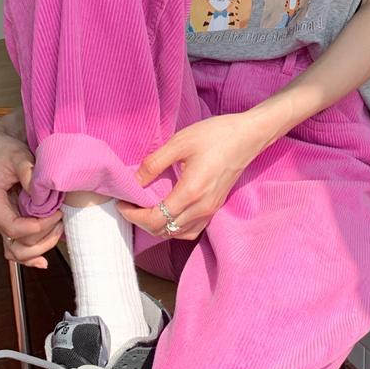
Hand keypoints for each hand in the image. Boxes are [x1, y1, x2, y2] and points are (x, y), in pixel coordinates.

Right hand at [0, 124, 63, 272]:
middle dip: (42, 237)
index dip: (36, 228)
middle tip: (60, 219)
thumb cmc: (5, 150)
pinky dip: (29, 256)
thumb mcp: (18, 155)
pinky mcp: (6, 223)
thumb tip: (41, 193)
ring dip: (39, 248)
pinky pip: (15, 247)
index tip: (55, 216)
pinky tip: (43, 261)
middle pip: (16, 244)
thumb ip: (29, 173)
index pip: (13, 227)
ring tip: (58, 231)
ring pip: (16, 251)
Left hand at [118, 110, 261, 245]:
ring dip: (158, 227)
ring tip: (146, 210)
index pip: (155, 219)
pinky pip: (191, 230)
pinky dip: (175, 228)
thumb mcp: (180, 142)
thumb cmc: (215, 135)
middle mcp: (201, 208)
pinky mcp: (215, 208)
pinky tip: (169, 213)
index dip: (134, 216)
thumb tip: (135, 180)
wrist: (247, 136)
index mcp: (190, 192)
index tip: (122, 204)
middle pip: (164, 230)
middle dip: (142, 222)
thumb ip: (155, 162)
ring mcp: (210, 211)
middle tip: (130, 205)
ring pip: (177, 234)